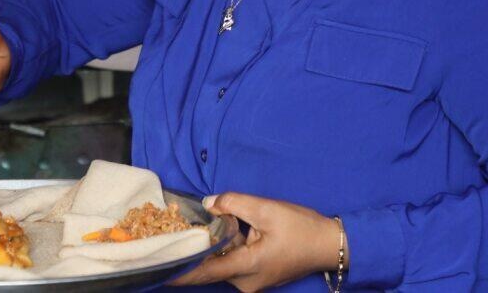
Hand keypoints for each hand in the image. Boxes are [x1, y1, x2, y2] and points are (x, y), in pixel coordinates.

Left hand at [171, 192, 343, 290]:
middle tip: (169, 233)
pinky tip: (215, 233)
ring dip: (208, 248)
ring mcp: (252, 281)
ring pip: (220, 263)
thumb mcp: (267, 209)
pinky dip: (221, 249)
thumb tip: (208, 204)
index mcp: (246, 268)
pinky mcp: (257, 275)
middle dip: (190, 251)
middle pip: (209, 267)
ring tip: (187, 230)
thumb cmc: (302, 228)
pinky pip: (231, 262)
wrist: (331, 245)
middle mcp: (245, 282)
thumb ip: (234, 204)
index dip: (179, 270)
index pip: (203, 272)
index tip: (156, 267)